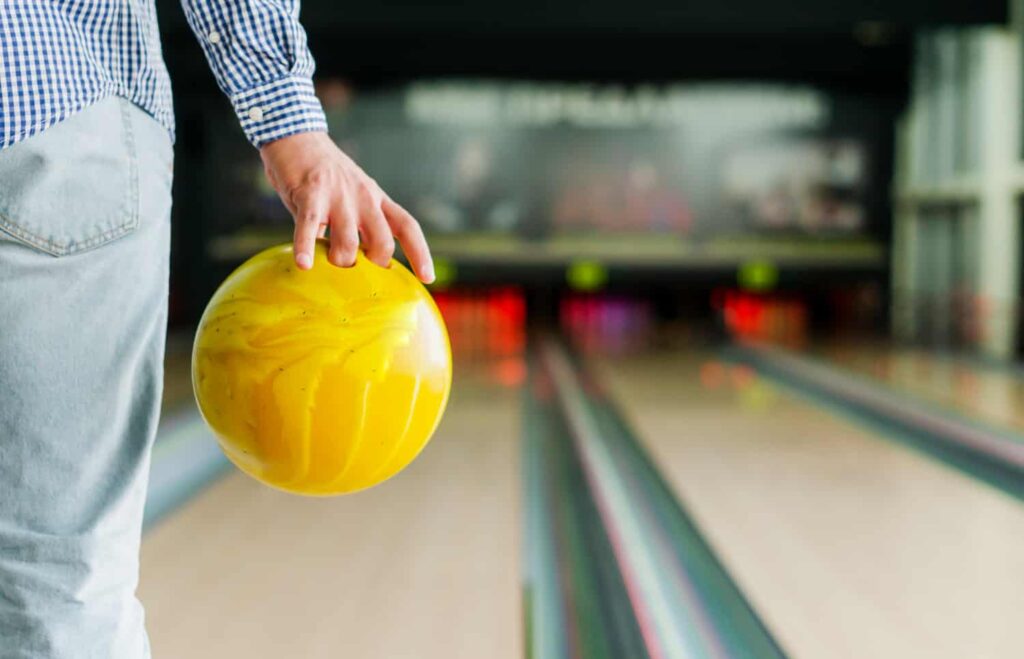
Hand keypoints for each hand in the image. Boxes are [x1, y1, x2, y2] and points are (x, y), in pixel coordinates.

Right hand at [259, 131, 433, 282]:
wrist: (297, 135)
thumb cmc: (323, 174)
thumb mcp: (352, 195)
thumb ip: (356, 226)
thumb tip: (354, 265)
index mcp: (376, 198)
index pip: (407, 227)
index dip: (420, 253)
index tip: (427, 278)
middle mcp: (363, 197)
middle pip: (382, 242)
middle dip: (373, 264)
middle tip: (357, 271)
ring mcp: (337, 196)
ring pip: (348, 242)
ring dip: (339, 261)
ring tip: (326, 264)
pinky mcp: (310, 194)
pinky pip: (309, 227)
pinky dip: (306, 247)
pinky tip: (304, 264)